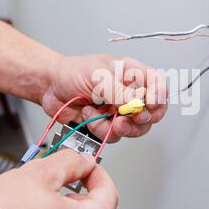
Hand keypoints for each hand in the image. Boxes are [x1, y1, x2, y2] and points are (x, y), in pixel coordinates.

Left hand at [41, 54, 167, 141]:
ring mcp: (119, 111)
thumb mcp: (97, 75)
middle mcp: (130, 94)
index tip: (149, 104)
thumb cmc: (72, 72)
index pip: (158, 84)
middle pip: (153, 112)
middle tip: (125, 118)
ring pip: (135, 129)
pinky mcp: (107, 125)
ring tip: (101, 117)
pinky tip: (88, 115)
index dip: (159, 96)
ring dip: (117, 127)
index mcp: (132, 74)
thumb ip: (118, 91)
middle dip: (139, 119)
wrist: (49, 88)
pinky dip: (100, 129)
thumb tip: (135, 103)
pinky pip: (114, 136)